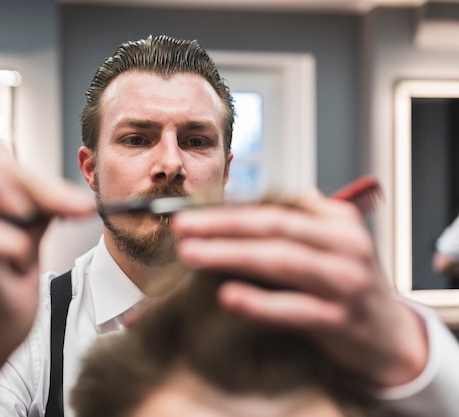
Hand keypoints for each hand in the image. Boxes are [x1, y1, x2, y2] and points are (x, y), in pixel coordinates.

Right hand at [0, 127, 94, 415]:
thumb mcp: (22, 264)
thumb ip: (31, 227)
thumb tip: (61, 194)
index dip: (36, 168)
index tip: (80, 201)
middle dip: (45, 184)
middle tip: (79, 208)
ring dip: (26, 201)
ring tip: (42, 235)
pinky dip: (6, 241)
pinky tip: (21, 258)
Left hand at [172, 191, 427, 387]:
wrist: (389, 338)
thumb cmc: (346, 286)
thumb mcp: (330, 247)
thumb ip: (294, 225)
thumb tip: (240, 209)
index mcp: (337, 223)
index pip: (275, 209)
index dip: (230, 211)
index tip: (192, 213)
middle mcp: (345, 245)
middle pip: (274, 227)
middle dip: (223, 225)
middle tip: (182, 227)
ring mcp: (345, 283)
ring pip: (281, 261)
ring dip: (231, 255)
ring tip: (192, 254)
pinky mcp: (341, 321)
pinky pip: (294, 309)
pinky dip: (259, 303)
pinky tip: (227, 297)